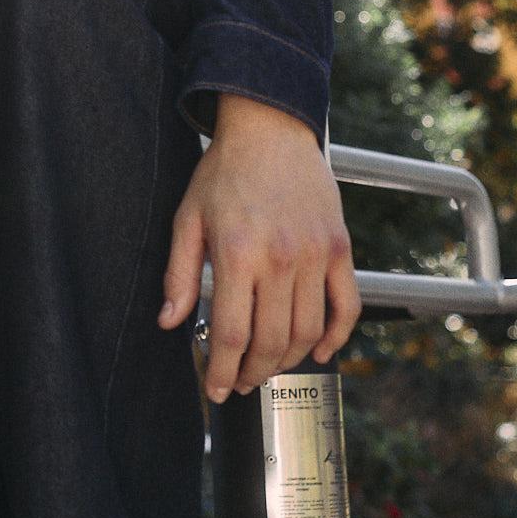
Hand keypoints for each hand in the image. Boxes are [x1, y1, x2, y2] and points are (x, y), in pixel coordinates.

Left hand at [159, 96, 359, 397]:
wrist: (269, 129)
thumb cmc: (223, 172)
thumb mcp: (187, 219)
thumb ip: (179, 274)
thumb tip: (170, 322)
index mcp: (237, 254)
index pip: (232, 335)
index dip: (222, 371)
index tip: (216, 388)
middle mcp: (281, 259)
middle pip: (271, 342)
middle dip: (253, 374)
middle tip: (240, 383)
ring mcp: (316, 255)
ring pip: (308, 331)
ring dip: (288, 360)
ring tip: (269, 367)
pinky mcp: (340, 248)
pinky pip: (346, 305)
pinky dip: (336, 336)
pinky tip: (317, 350)